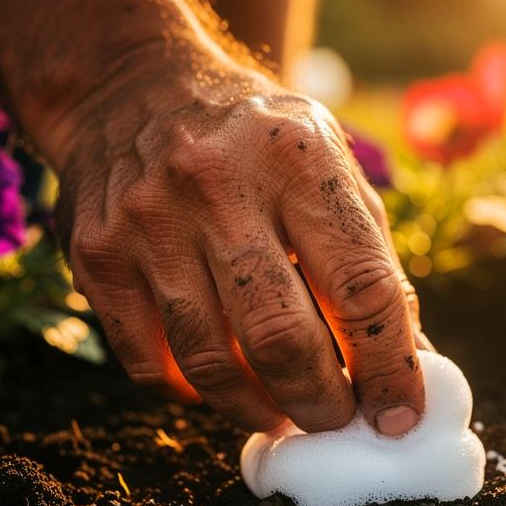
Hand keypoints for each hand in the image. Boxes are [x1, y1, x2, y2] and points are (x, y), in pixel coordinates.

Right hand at [50, 58, 425, 435]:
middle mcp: (217, 186)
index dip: (389, 368)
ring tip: (283, 413)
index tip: (400, 416)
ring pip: (210, 362)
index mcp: (296, 159)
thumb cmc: (254, 138)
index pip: (362, 288)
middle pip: (281, 337)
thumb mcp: (327, 161)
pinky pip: (149, 362)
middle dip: (321, 403)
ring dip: (257, 408)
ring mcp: (148, 222)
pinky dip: (193, 393)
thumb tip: (407, 360)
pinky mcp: (98, 255)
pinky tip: (220, 387)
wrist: (131, 84)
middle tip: (337, 421)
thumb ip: (368, 255)